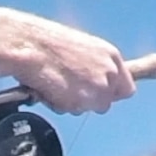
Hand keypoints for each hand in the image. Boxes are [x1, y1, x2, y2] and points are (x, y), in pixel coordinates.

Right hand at [0, 10, 134, 113]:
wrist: (29, 46)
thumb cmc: (47, 43)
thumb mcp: (80, 48)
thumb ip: (95, 66)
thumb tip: (95, 80)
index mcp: (111, 55)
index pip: (126, 87)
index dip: (111, 93)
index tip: (101, 94)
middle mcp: (109, 72)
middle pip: (107, 102)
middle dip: (90, 100)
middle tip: (71, 89)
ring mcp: (97, 88)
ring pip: (90, 108)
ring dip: (75, 102)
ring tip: (57, 85)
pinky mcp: (82, 101)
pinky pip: (74, 111)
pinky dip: (61, 104)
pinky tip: (50, 89)